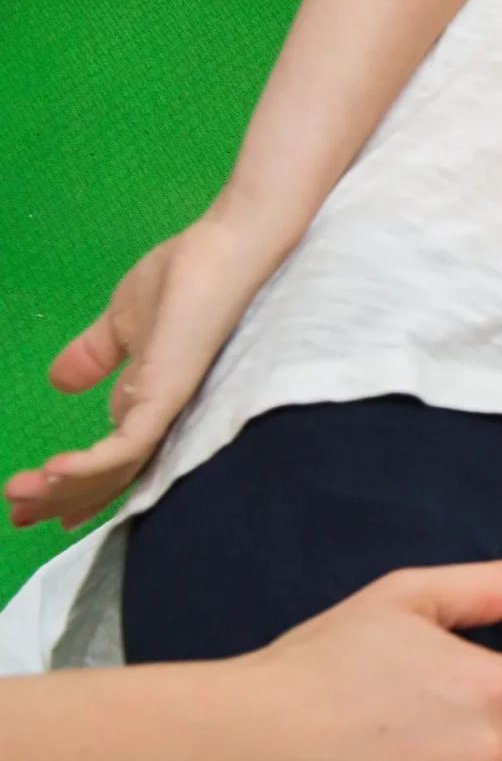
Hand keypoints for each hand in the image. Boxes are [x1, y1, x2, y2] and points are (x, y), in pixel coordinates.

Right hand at [5, 220, 275, 528]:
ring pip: (115, 471)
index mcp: (151, 404)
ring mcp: (169, 408)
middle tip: (13, 512)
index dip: (72, 488)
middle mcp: (164, 416)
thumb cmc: (183, 281)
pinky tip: (53, 472)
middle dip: (57, 500)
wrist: (221, 248)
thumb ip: (94, 357)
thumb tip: (59, 382)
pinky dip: (90, 466)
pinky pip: (130, 446)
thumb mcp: (121, 324)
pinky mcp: (171, 394)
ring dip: (61, 489)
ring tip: (18, 496)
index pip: (112, 462)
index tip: (28, 507)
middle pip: (110, 477)